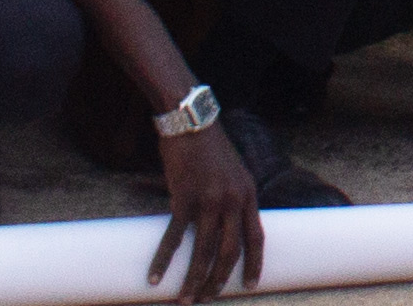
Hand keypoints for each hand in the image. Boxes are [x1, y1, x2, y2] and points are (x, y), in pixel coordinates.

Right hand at [146, 118, 265, 301]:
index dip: (255, 264)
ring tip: (185, 298)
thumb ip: (234, 199)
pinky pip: (174, 237)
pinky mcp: (183, 197)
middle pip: (230, 251)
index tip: (251, 285)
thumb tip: (226, 226)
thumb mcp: (234, 173)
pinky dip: (164, 259)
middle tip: (208, 299)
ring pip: (203, 251)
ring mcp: (209, 200)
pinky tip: (155, 275)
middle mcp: (233, 200)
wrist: (191, 124)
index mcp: (249, 194)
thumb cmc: (210, 149)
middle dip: (219, 280)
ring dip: (193, 279)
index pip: (257, 237)